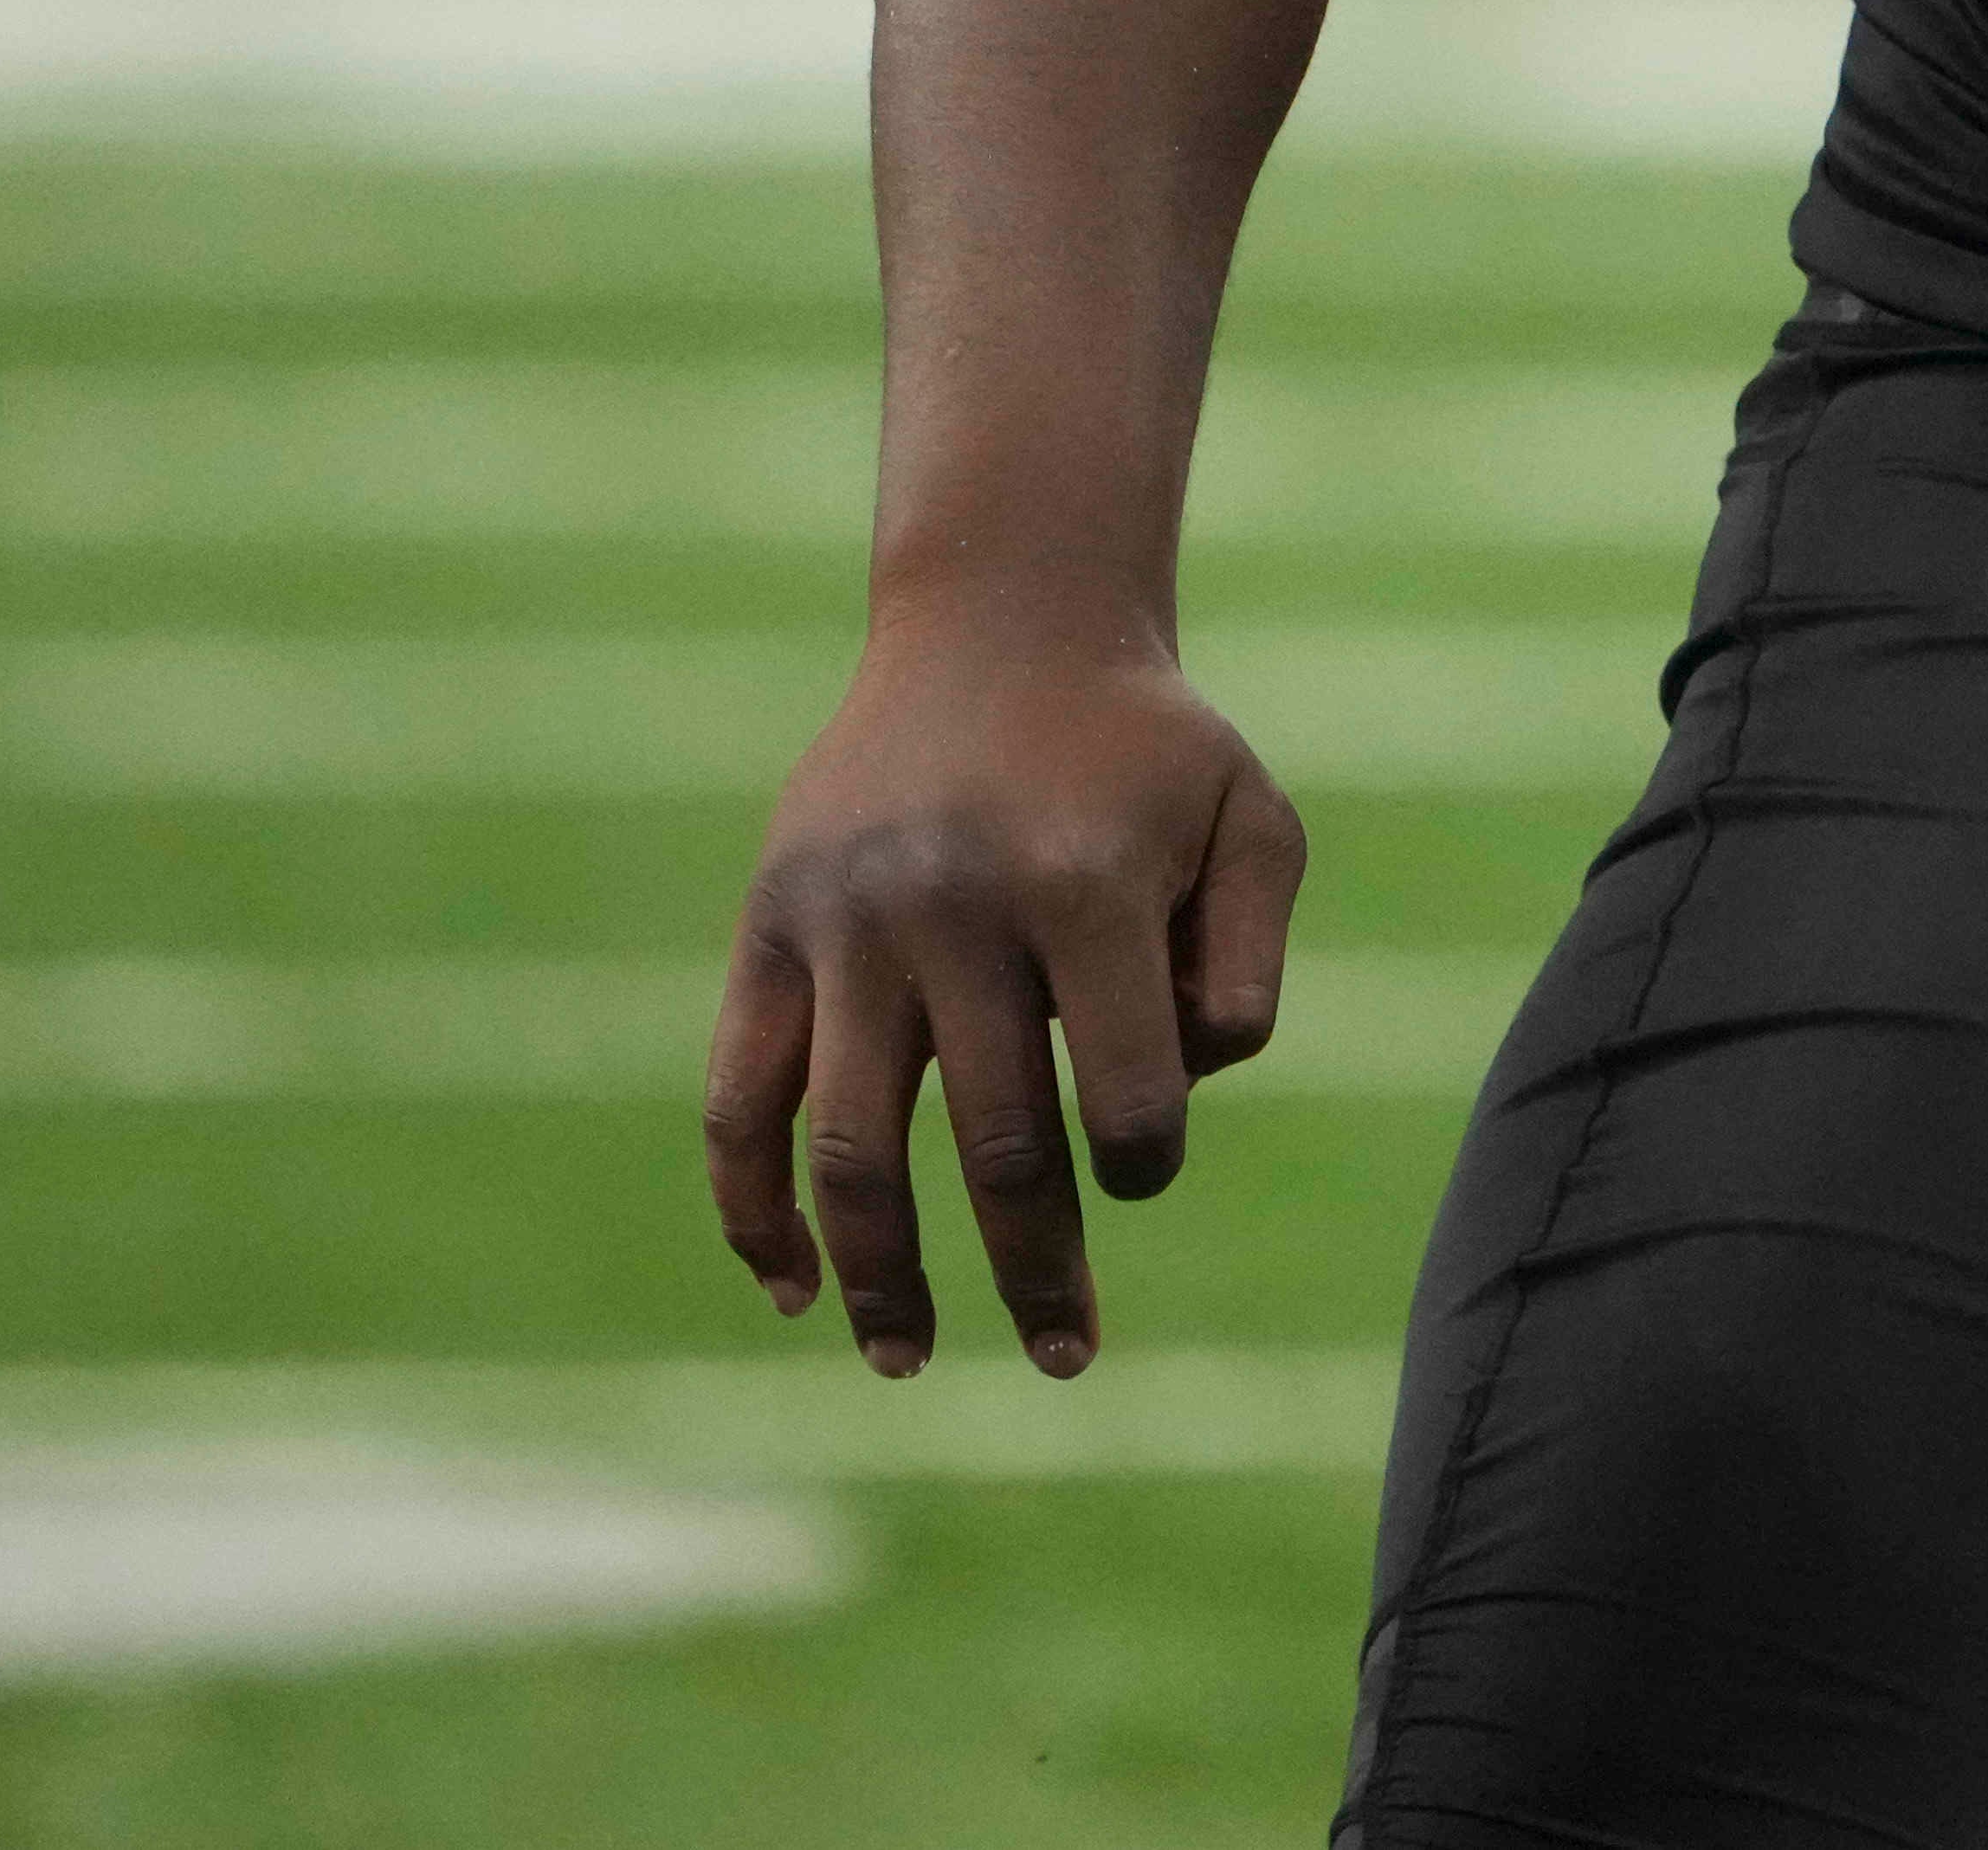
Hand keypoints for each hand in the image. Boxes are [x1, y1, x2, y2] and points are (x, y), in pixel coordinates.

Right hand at [704, 618, 1305, 1377]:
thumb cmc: (1146, 752)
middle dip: (1035, 1272)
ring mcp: (849, 920)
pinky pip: (738, 1097)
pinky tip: (792, 1287)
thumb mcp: (1249, 824)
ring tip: (911, 1362)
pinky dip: (751, 1206)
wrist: (1002, 625)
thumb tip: (1181, 1096)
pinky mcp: (769, 927)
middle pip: (996, 1145)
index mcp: (1085, 884)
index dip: (1145, 1164)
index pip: (1126, 1094)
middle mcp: (956, 906)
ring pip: (849, 1147)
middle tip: (1065, 1361)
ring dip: (881, 1276)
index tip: (1142, 1170)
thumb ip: (1246, 967)